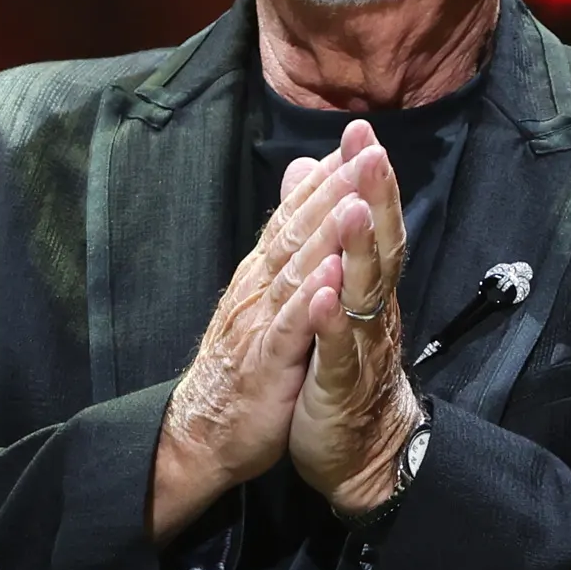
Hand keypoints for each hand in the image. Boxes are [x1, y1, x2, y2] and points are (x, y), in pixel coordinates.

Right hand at [150, 131, 390, 539]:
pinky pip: (290, 326)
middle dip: (335, 187)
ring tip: (355, 197)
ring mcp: (261, 322)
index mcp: (262, 273)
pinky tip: (331, 274)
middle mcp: (260, 287)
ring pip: (297, 269)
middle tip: (367, 148)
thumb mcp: (260, 302)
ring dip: (326, 232)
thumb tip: (292, 203)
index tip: (361, 138)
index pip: (296, 214)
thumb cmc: (239, 365)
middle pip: (300, 229)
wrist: (203, 431)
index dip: (329, 175)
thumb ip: (278, 250)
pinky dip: (311, 300)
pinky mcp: (267, 362)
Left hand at [289, 128, 426, 519]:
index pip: (372, 224)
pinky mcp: (341, 387)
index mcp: (368, 289)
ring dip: (359, 252)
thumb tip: (314, 175)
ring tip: (353, 211)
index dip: (366, 180)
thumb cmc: (346, 371)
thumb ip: (332, 239)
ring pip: (364, 295)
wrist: (360, 454)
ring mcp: (361, 348)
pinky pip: (338, 352)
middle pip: (380, 248)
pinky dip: (332, 323)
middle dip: (375, 199)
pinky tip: (324, 297)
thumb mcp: (337, 299)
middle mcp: (373, 312)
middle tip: (371, 152)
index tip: (358, 131)